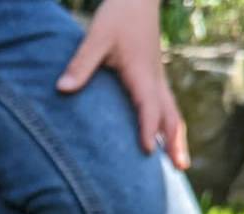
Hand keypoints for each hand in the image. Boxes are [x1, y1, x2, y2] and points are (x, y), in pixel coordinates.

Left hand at [56, 0, 190, 170]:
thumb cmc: (118, 16)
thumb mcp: (95, 38)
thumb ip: (81, 64)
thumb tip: (62, 89)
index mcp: (142, 75)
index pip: (149, 107)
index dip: (149, 129)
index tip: (148, 151)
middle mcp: (155, 80)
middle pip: (171, 116)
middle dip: (176, 142)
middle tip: (180, 168)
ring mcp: (157, 78)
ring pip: (172, 112)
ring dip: (176, 136)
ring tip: (179, 162)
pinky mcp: (153, 76)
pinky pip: (165, 106)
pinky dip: (169, 124)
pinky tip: (164, 136)